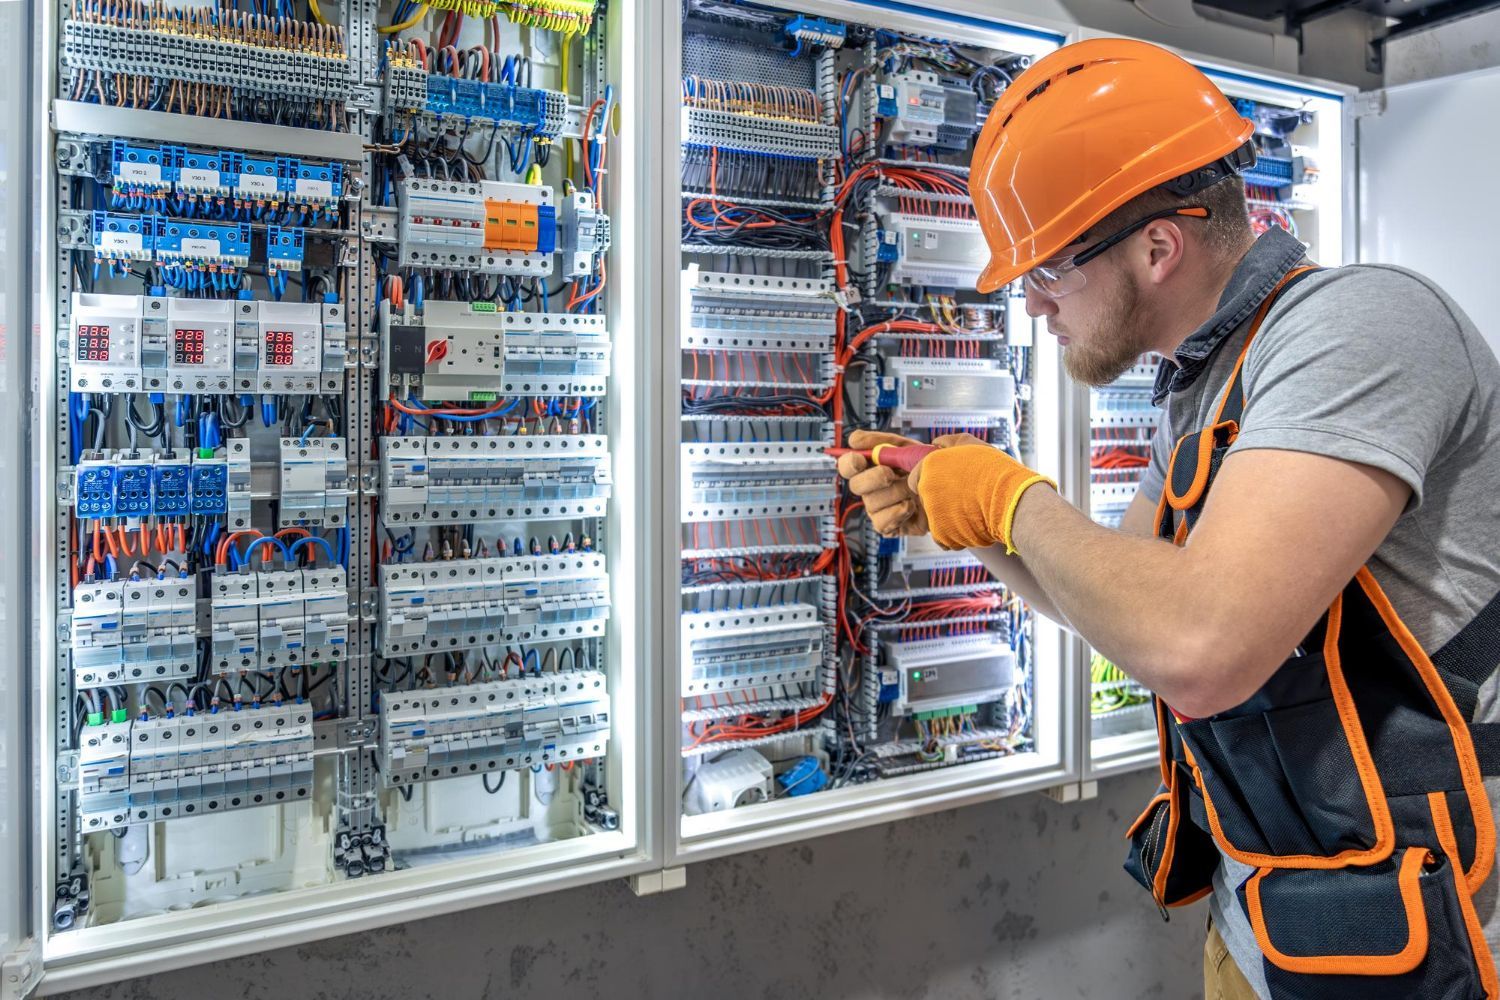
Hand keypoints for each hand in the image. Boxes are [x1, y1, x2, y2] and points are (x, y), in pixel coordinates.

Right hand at [836, 430, 987, 536]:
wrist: (964, 496)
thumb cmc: (944, 471)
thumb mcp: (925, 449)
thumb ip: (894, 441)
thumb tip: (861, 440)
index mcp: (879, 464)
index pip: (851, 463)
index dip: (849, 460)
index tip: (860, 457)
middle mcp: (876, 486)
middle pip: (855, 484)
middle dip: (872, 477)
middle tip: (891, 474)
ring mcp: (882, 507)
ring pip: (870, 503)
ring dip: (894, 494)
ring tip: (914, 490)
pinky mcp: (891, 526)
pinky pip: (881, 523)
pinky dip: (897, 514)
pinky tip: (913, 508)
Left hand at [909, 445, 1056, 553]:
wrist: (1012, 499)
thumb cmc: (995, 470)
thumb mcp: (971, 444)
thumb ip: (948, 442)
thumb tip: (936, 443)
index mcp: (928, 467)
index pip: (916, 477)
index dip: (931, 481)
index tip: (946, 483)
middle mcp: (926, 490)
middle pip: (927, 498)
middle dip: (942, 498)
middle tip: (964, 496)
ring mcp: (933, 514)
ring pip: (936, 518)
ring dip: (950, 516)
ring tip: (973, 510)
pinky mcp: (942, 535)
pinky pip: (943, 536)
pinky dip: (955, 534)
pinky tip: (971, 525)